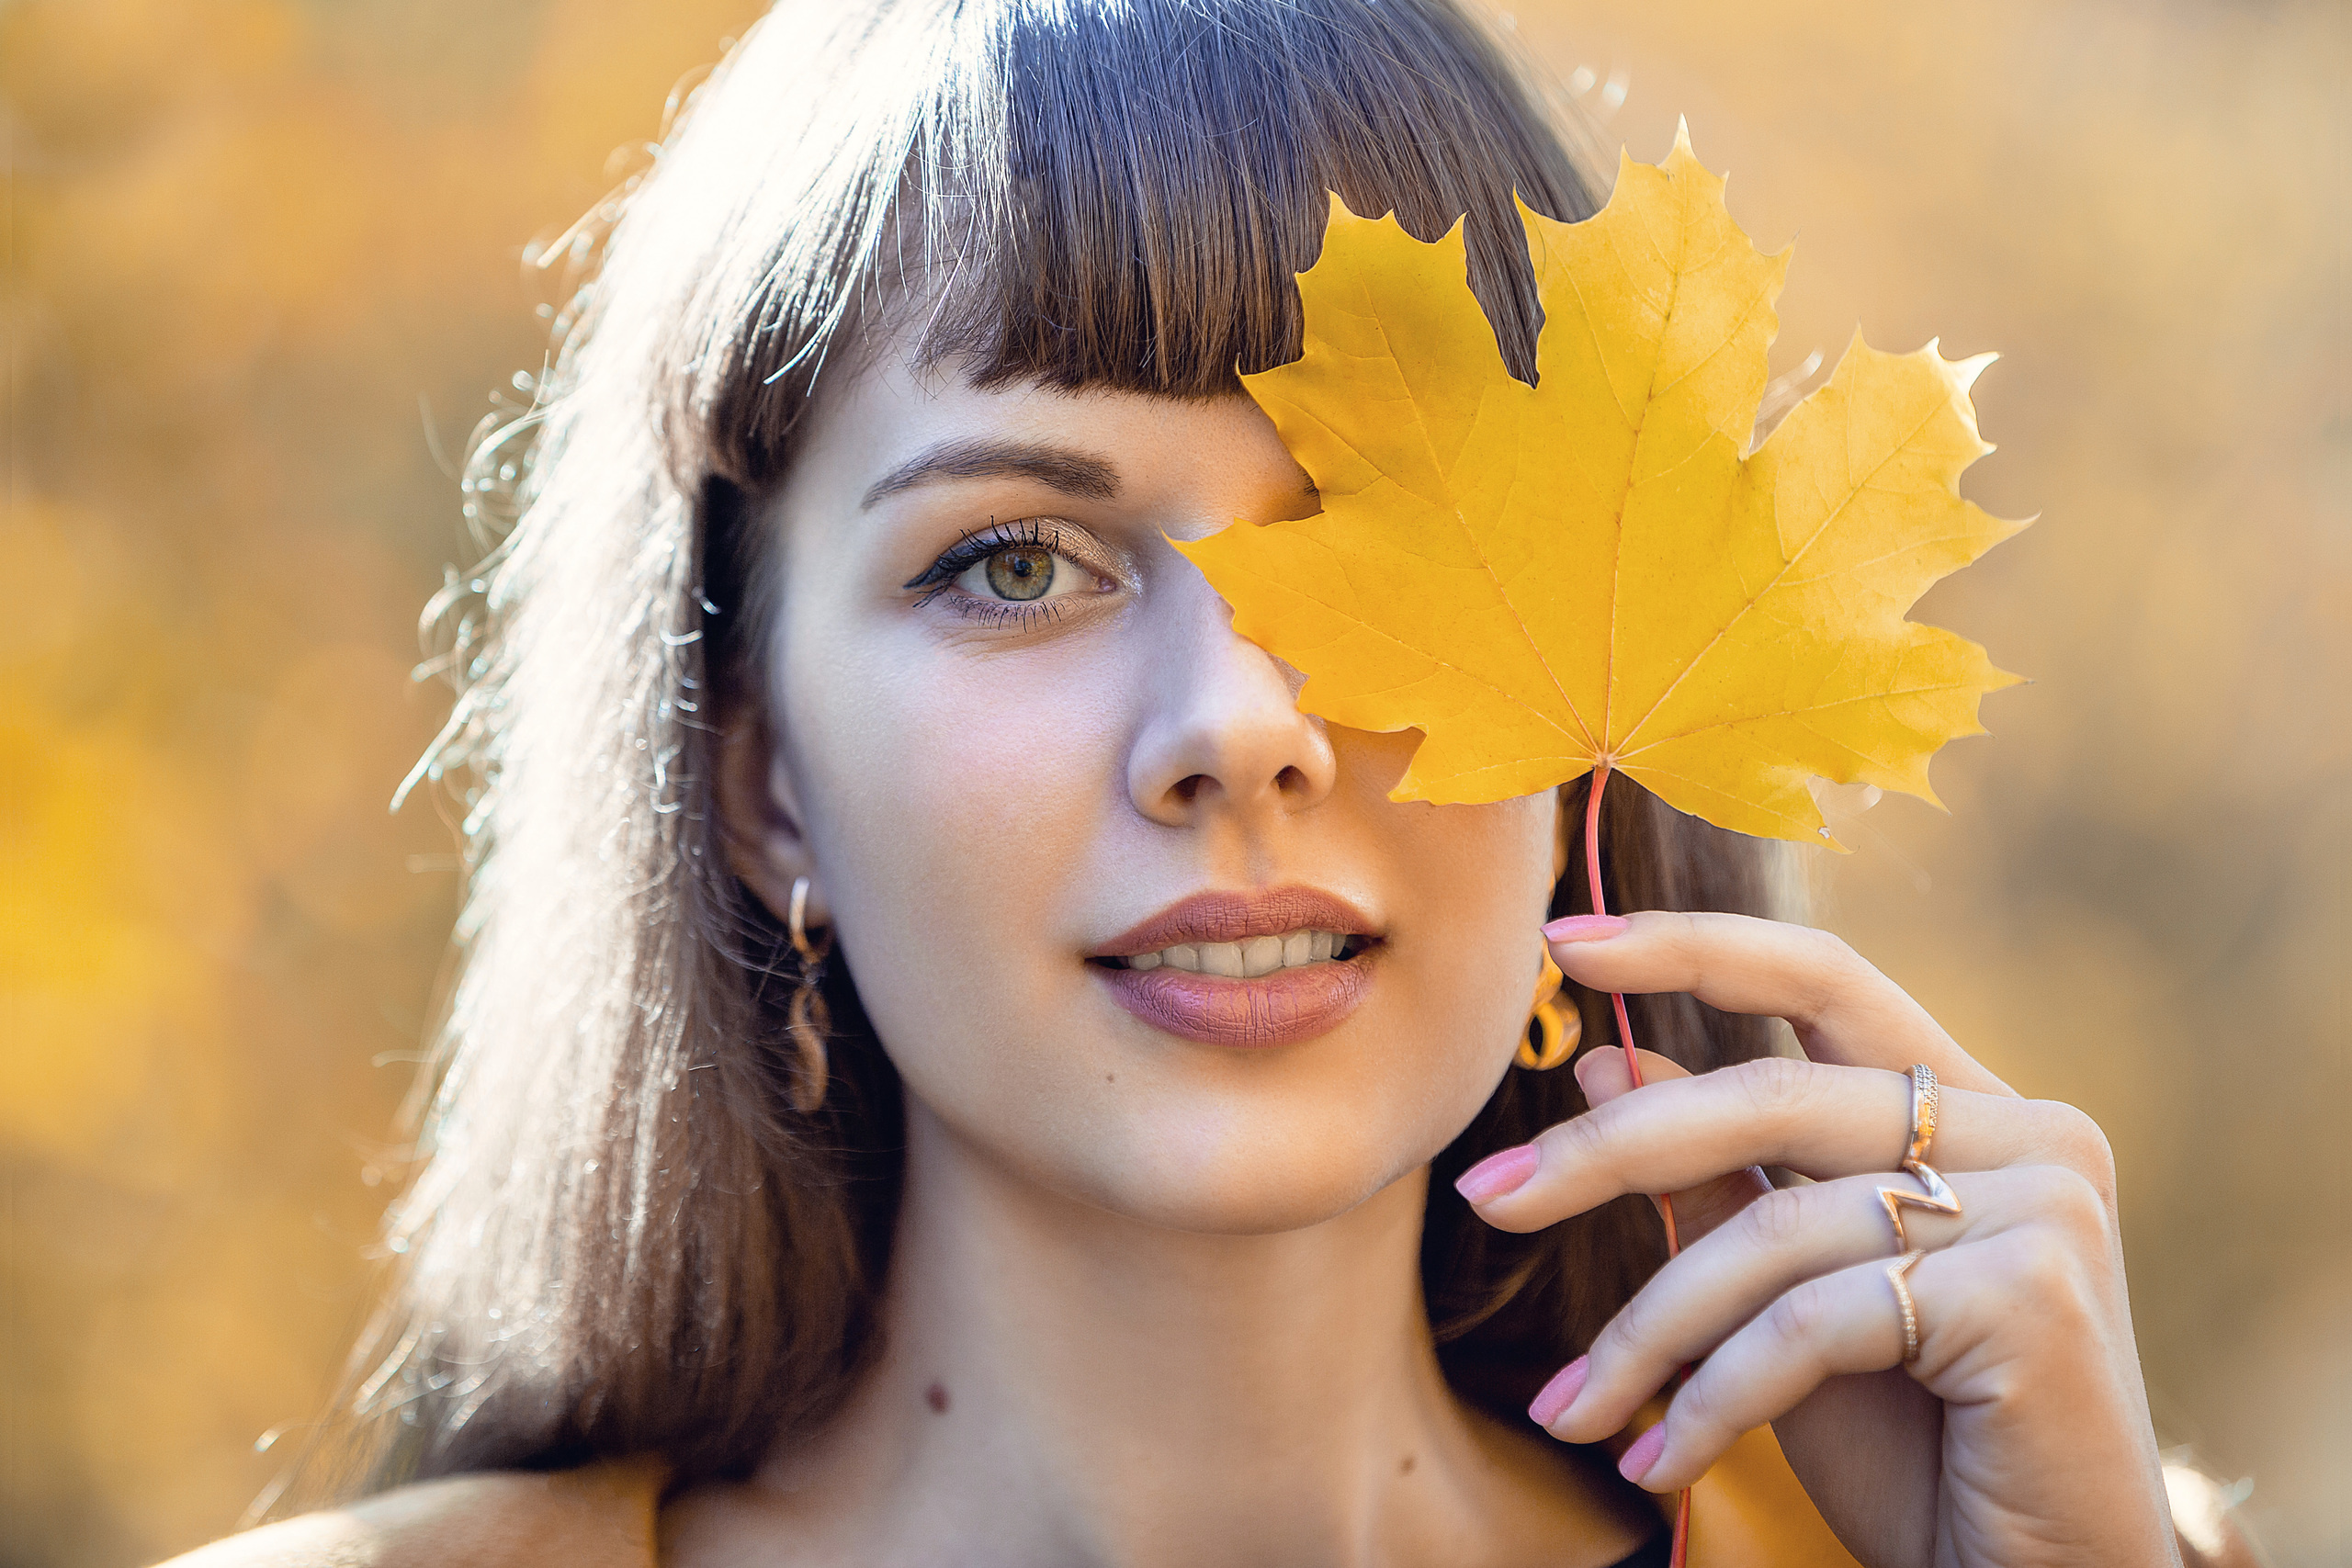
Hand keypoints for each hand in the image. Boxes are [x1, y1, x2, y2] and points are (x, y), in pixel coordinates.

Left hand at [1458, 911, 2175, 1567]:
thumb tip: (1604, 1062)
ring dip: (1647, 1334)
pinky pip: (1809, 1323)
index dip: (1691, 946)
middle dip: (1604, 1153)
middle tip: (1489, 1196)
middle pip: (1766, 1096)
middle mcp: (2029, 1132)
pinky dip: (1710, 1398)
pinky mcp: (2029, 1295)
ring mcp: (2042, 1205)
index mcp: (1980, 1107)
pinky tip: (1658, 1463)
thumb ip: (1723, 1177)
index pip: (1825, 978)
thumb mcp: (1790, 1296)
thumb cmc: (1920, 1449)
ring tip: (1575, 1412)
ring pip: (1771, 1229)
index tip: (1560, 946)